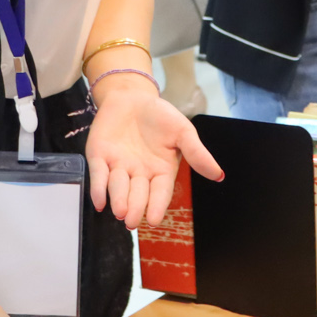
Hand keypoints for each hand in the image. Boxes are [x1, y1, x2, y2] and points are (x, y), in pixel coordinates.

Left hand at [85, 76, 221, 229]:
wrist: (132, 95)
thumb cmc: (160, 116)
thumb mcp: (183, 132)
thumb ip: (197, 153)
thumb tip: (218, 175)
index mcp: (160, 171)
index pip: (159, 192)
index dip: (156, 206)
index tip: (154, 220)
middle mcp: (138, 173)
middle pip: (137, 194)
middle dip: (135, 207)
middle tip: (132, 221)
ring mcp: (118, 166)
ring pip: (117, 186)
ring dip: (118, 199)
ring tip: (119, 211)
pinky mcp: (99, 156)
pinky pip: (98, 174)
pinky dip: (98, 188)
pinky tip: (99, 201)